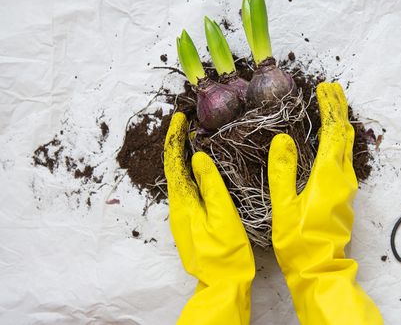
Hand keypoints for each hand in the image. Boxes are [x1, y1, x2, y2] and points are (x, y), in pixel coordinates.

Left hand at [164, 112, 254, 324]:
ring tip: (194, 137)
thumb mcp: (223, 216)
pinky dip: (190, 173)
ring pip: (179, 179)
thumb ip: (211, 186)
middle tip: (188, 122)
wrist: (222, 285)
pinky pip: (187, 190)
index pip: (173, 163)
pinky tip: (200, 167)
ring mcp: (182, 216)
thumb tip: (198, 157)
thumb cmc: (226, 253)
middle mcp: (177, 208)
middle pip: (172, 169)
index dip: (175, 138)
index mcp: (183, 203)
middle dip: (177, 143)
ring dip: (183, 157)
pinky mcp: (189, 222)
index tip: (180, 117)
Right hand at [268, 82, 382, 324]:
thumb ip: (283, 170)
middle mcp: (343, 178)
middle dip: (339, 109)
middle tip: (331, 89)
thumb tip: (284, 139)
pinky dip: (339, 141)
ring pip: (347, 147)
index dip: (329, 107)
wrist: (320, 270)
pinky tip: (331, 141)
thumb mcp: (284, 205)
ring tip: (332, 107)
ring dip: (340, 124)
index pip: (332, 132)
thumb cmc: (298, 241)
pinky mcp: (345, 196)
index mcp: (328, 176)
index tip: (324, 88)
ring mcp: (347, 187)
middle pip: (345, 135)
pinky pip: (345, 159)